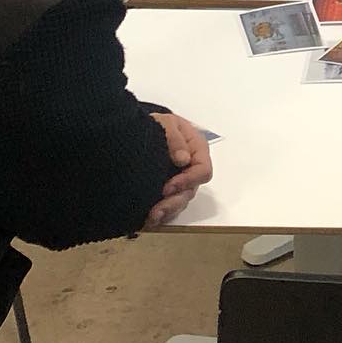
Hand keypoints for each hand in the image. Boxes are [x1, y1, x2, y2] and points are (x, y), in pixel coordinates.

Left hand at [145, 112, 212, 227]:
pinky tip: (148, 219)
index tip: (167, 187)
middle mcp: (191, 168)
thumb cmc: (156, 125)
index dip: (188, 180)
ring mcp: (180, 181)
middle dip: (174, 202)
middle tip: (156, 211)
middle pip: (191, 191)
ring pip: (180, 202)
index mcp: (197, 150)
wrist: (139, 133)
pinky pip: (170, 208)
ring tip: (151, 218)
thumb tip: (184, 159)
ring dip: (167, 211)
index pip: (202, 170)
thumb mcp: (165, 123)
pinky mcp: (168, 192)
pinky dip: (161, 214)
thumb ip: (174, 138)